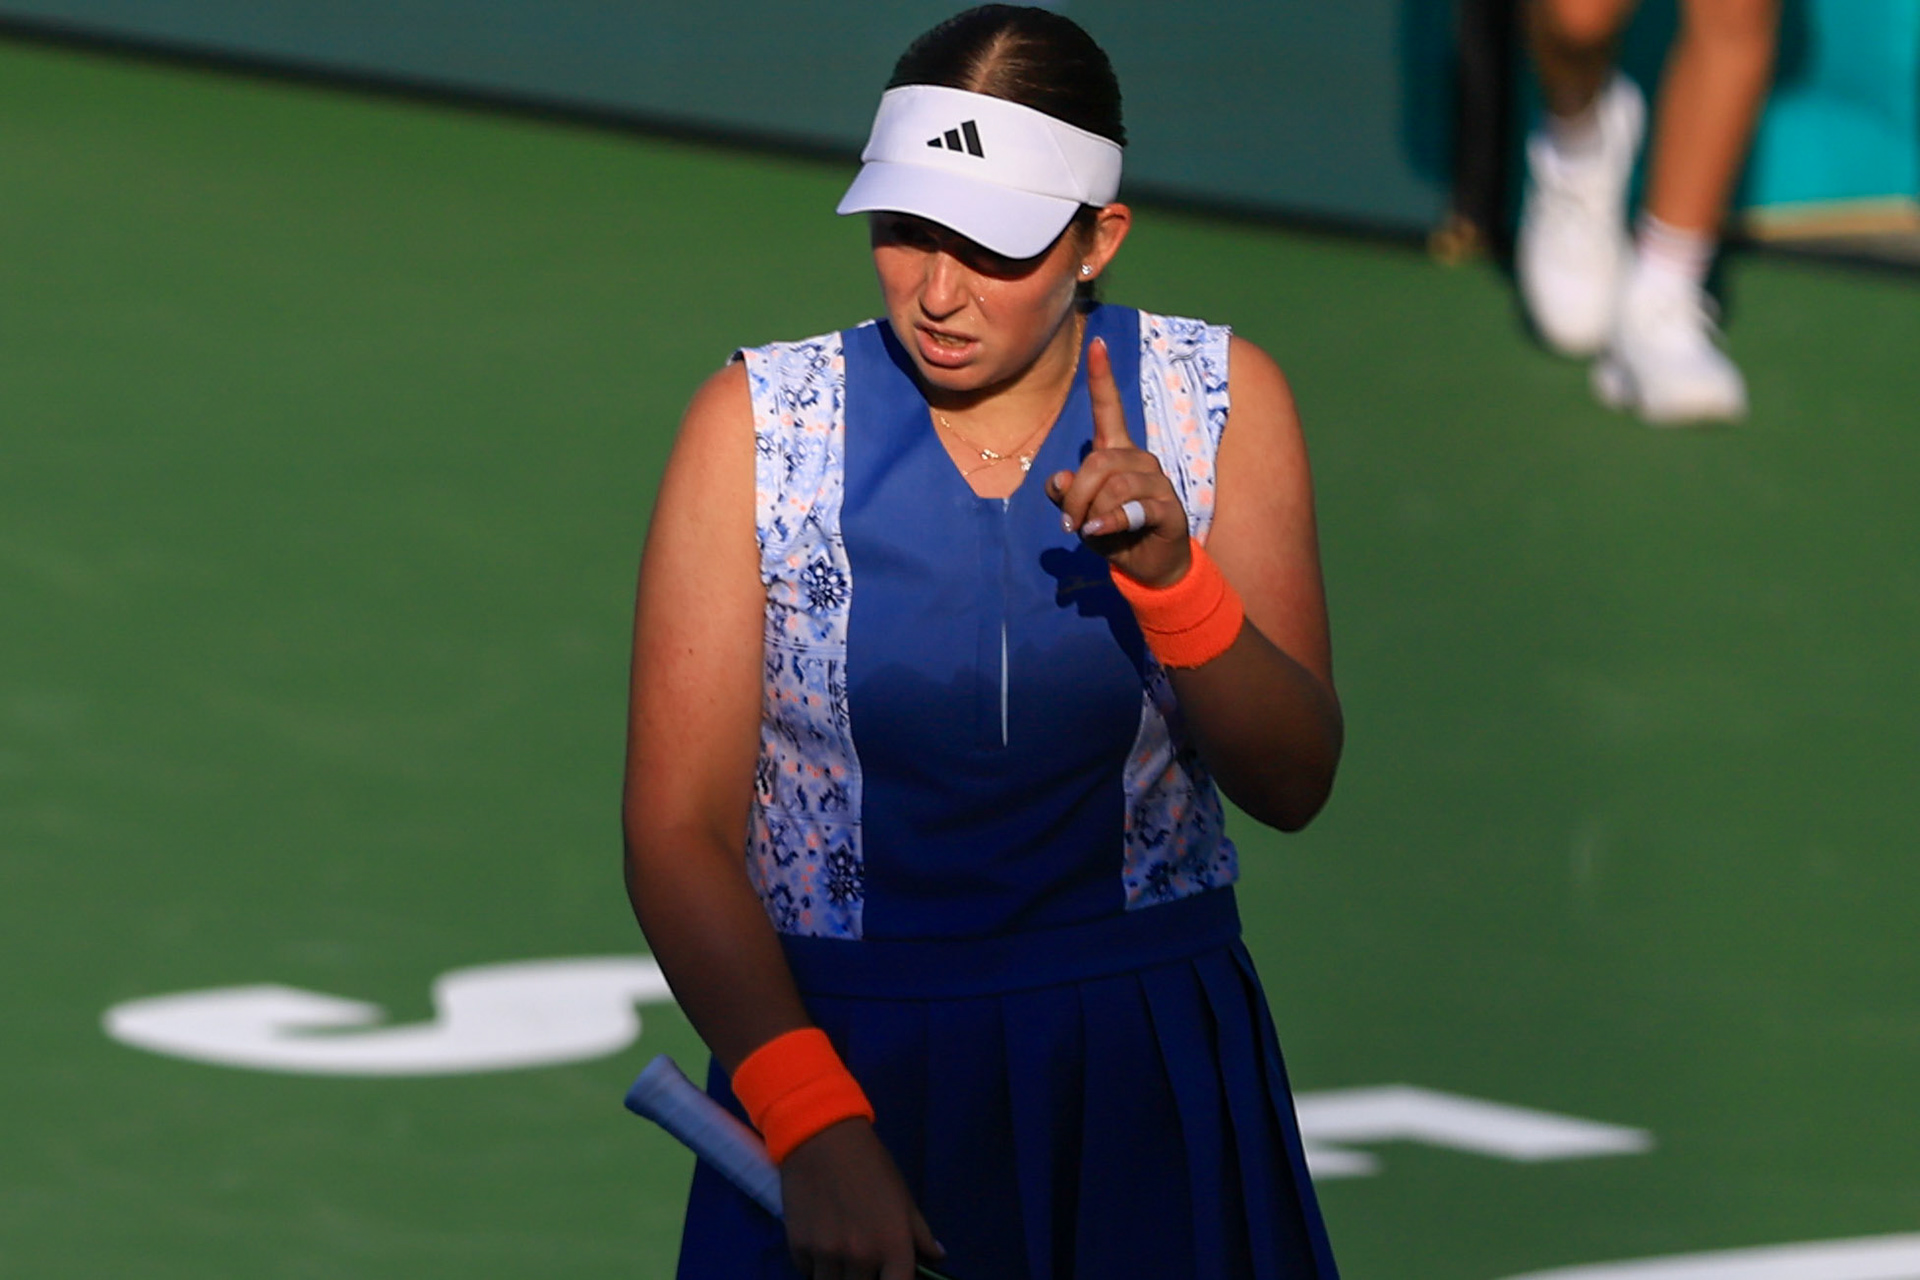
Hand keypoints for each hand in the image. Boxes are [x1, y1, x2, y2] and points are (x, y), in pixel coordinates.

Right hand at [779, 1118, 944, 1279]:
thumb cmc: (870, 1165)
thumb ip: (920, 1233)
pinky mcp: (798, 1247)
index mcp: (893, 1246)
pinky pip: (807, 1271)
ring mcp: (826, 1255)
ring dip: (838, 1276)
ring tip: (841, 1258)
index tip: (889, 1277)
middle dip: (864, 1279)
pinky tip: (820, 1245)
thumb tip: (937, 1256)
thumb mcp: (903, 1197)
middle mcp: (861, 1257)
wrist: (822, 1138)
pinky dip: (814, 1265)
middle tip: (864, 1263)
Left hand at [1045, 336, 1190, 587]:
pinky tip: (1100, 531)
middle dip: (1075, 495)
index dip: (1102, 378)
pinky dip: (1110, 521)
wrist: (1149, 565)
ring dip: (1092, 511)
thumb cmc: (1113, 531)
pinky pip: (1132, 507)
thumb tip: (1058, 479)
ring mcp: (1156, 481)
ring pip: (1113, 484)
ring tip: (1089, 530)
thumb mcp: (1081, 512)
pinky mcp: (1167, 507)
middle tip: (1069, 523)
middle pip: (1097, 461)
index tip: (1096, 343)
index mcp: (1116, 452)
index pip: (1109, 408)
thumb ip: (1066, 495)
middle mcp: (1139, 459)